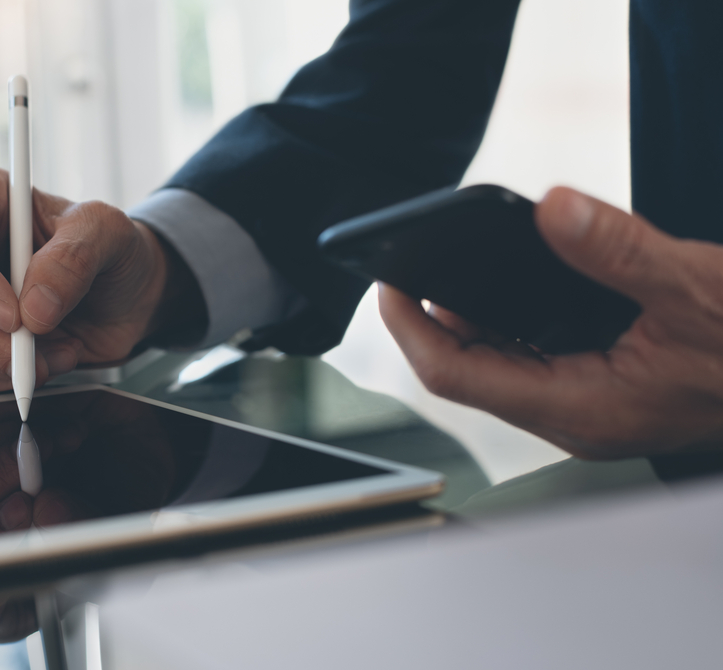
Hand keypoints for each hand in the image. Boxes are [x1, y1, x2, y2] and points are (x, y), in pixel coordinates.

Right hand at [0, 166, 201, 389]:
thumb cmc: (111, 247)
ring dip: (3, 360)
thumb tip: (34, 307)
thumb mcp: (108, 233)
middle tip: (35, 350)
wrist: (126, 293)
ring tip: (57, 351)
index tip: (13, 316)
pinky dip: (8, 375)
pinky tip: (47, 359)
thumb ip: (74, 259)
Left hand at [379, 186, 722, 458]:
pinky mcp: (604, 387)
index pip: (454, 375)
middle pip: (468, 368)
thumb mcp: (694, 289)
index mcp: (578, 407)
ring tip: (449, 262)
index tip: (385, 280)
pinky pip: (534, 353)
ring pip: (500, 361)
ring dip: (472, 314)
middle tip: (412, 258)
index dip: (408, 327)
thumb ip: (619, 250)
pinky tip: (514, 278)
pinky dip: (513, 316)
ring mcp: (587, 405)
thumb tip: (553, 209)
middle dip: (433, 315)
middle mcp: (572, 415)